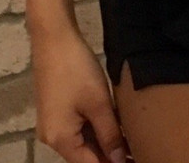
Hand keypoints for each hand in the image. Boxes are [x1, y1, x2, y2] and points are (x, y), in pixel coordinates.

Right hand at [31, 26, 128, 162]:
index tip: (136, 160)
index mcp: (60, 140)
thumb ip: (110, 135)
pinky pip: (78, 129)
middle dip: (110, 155)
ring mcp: (53, 124)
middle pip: (85, 156)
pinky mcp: (56, 111)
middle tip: (137, 151)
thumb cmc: (76, 70)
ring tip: (131, 142)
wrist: (53, 39)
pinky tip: (115, 126)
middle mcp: (52, 137)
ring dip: (104, 143)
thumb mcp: (98, 104)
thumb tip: (120, 161)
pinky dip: (95, 130)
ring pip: (82, 143)